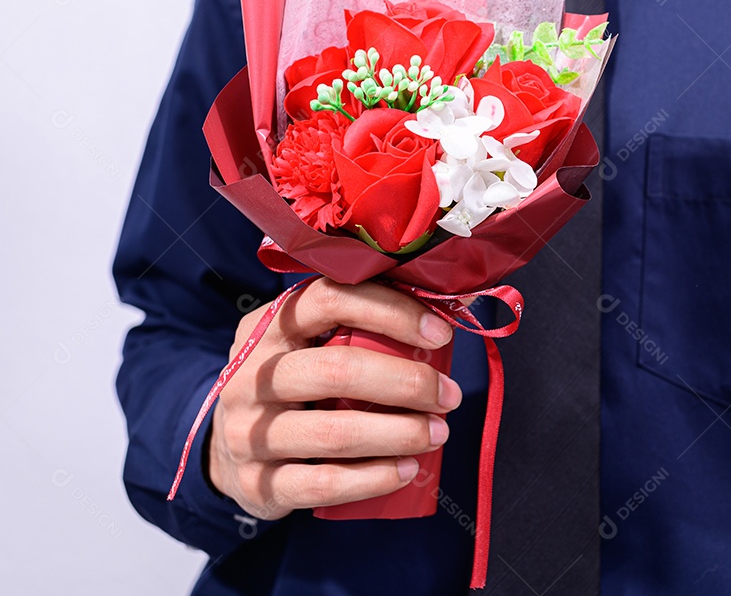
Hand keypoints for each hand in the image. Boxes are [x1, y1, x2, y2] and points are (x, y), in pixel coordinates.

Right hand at [207, 278, 460, 520]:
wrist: (228, 450)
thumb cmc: (293, 386)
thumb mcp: (308, 344)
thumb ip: (361, 326)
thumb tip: (447, 314)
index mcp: (268, 326)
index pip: (331, 299)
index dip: (391, 313)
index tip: (440, 334)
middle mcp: (250, 375)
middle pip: (337, 369)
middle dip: (407, 383)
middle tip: (449, 396)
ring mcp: (248, 432)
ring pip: (333, 432)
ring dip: (399, 433)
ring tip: (438, 433)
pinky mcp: (256, 483)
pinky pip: (323, 483)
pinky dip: (373, 479)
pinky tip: (407, 470)